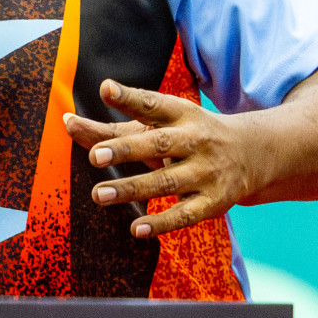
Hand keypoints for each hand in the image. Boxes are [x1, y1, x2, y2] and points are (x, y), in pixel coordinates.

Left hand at [62, 79, 264, 238]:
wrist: (252, 154)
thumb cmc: (186, 136)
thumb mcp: (156, 126)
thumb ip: (109, 129)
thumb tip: (66, 123)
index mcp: (179, 114)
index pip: (152, 104)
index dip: (129, 98)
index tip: (106, 89)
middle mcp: (193, 140)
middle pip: (158, 144)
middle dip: (126, 149)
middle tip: (95, 155)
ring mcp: (205, 171)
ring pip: (167, 181)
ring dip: (132, 188)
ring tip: (98, 195)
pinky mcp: (212, 201)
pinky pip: (185, 215)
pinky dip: (161, 223)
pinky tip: (135, 229)